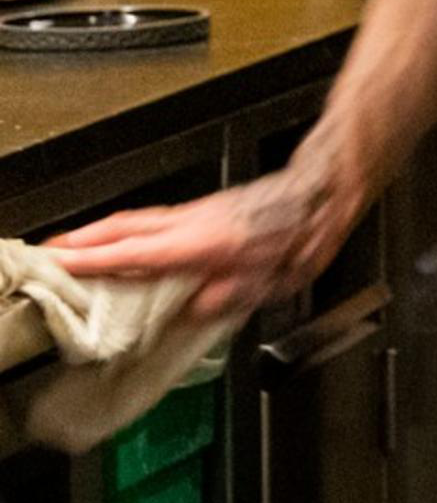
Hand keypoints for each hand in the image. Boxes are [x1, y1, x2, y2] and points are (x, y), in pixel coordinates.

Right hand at [46, 167, 358, 321]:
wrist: (324, 191)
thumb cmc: (301, 234)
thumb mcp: (271, 280)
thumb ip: (227, 298)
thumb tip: (192, 311)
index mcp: (203, 242)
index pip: (134, 253)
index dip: (93, 262)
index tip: (58, 266)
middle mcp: (194, 222)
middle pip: (123, 228)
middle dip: (81, 241)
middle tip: (46, 253)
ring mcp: (198, 211)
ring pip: (136, 218)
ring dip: (98, 231)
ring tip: (69, 245)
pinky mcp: (206, 208)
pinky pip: (153, 216)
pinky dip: (125, 225)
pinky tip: (122, 237)